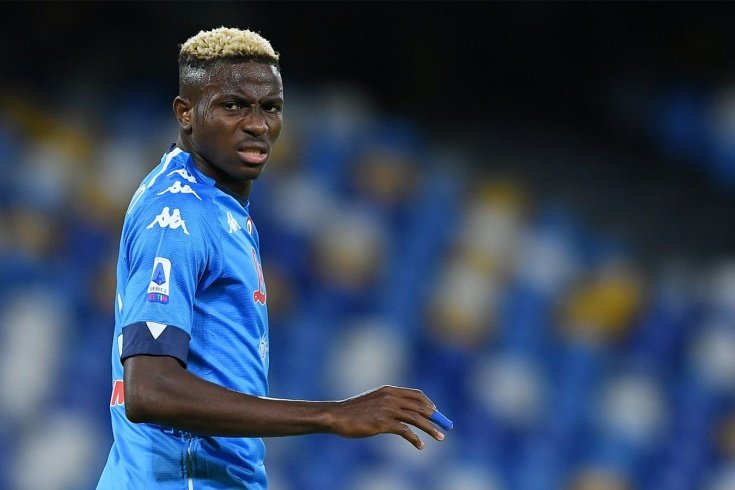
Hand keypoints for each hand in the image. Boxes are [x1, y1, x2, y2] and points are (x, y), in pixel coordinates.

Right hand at [327, 385, 445, 448]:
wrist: (337, 416)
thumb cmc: (354, 411)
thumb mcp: (374, 401)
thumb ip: (388, 402)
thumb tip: (404, 411)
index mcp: (389, 390)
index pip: (416, 394)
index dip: (428, 403)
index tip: (435, 412)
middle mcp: (391, 397)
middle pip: (420, 406)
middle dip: (434, 417)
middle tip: (443, 426)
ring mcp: (388, 409)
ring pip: (416, 419)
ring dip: (431, 428)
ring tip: (440, 437)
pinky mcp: (383, 423)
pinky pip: (405, 431)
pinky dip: (415, 439)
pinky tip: (420, 445)